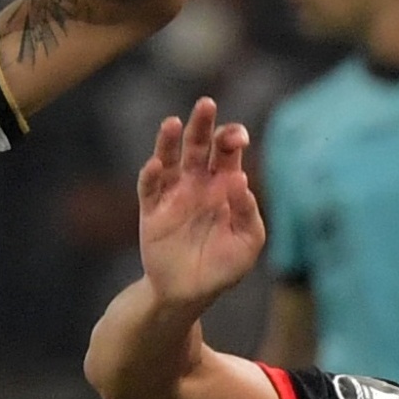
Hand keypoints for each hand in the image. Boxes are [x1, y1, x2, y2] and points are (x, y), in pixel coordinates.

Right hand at [134, 96, 260, 307]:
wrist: (189, 294)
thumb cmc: (224, 267)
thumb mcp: (248, 243)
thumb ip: (248, 213)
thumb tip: (240, 180)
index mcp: (224, 184)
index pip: (227, 151)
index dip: (232, 138)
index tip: (238, 138)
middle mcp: (197, 182)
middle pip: (198, 144)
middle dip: (202, 124)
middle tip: (206, 104)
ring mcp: (173, 194)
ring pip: (170, 158)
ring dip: (170, 140)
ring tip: (173, 123)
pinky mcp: (152, 211)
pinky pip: (150, 187)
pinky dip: (151, 174)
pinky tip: (156, 164)